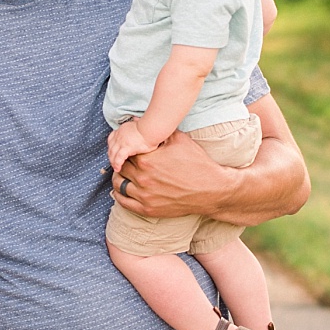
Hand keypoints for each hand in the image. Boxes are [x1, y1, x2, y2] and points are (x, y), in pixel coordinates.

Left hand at [107, 119, 160, 172]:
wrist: (151, 128)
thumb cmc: (148, 126)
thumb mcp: (138, 122)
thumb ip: (135, 122)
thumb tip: (136, 119)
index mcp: (121, 130)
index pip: (112, 138)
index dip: (111, 146)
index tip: (112, 150)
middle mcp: (119, 135)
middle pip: (110, 147)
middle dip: (110, 156)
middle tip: (113, 162)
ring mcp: (121, 142)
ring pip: (113, 154)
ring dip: (113, 161)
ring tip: (115, 168)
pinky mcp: (126, 148)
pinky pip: (118, 158)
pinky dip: (117, 164)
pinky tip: (118, 168)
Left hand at [114, 130, 228, 218]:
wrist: (211, 189)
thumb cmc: (197, 163)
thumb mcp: (180, 140)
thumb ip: (158, 131)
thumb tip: (139, 120)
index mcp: (147, 160)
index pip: (126, 151)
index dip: (128, 148)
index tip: (131, 148)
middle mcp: (143, 178)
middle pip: (121, 167)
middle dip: (122, 161)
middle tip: (127, 159)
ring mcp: (144, 195)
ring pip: (118, 184)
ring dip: (119, 176)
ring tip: (124, 173)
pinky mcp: (148, 209)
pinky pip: (124, 202)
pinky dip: (120, 194)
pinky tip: (123, 188)